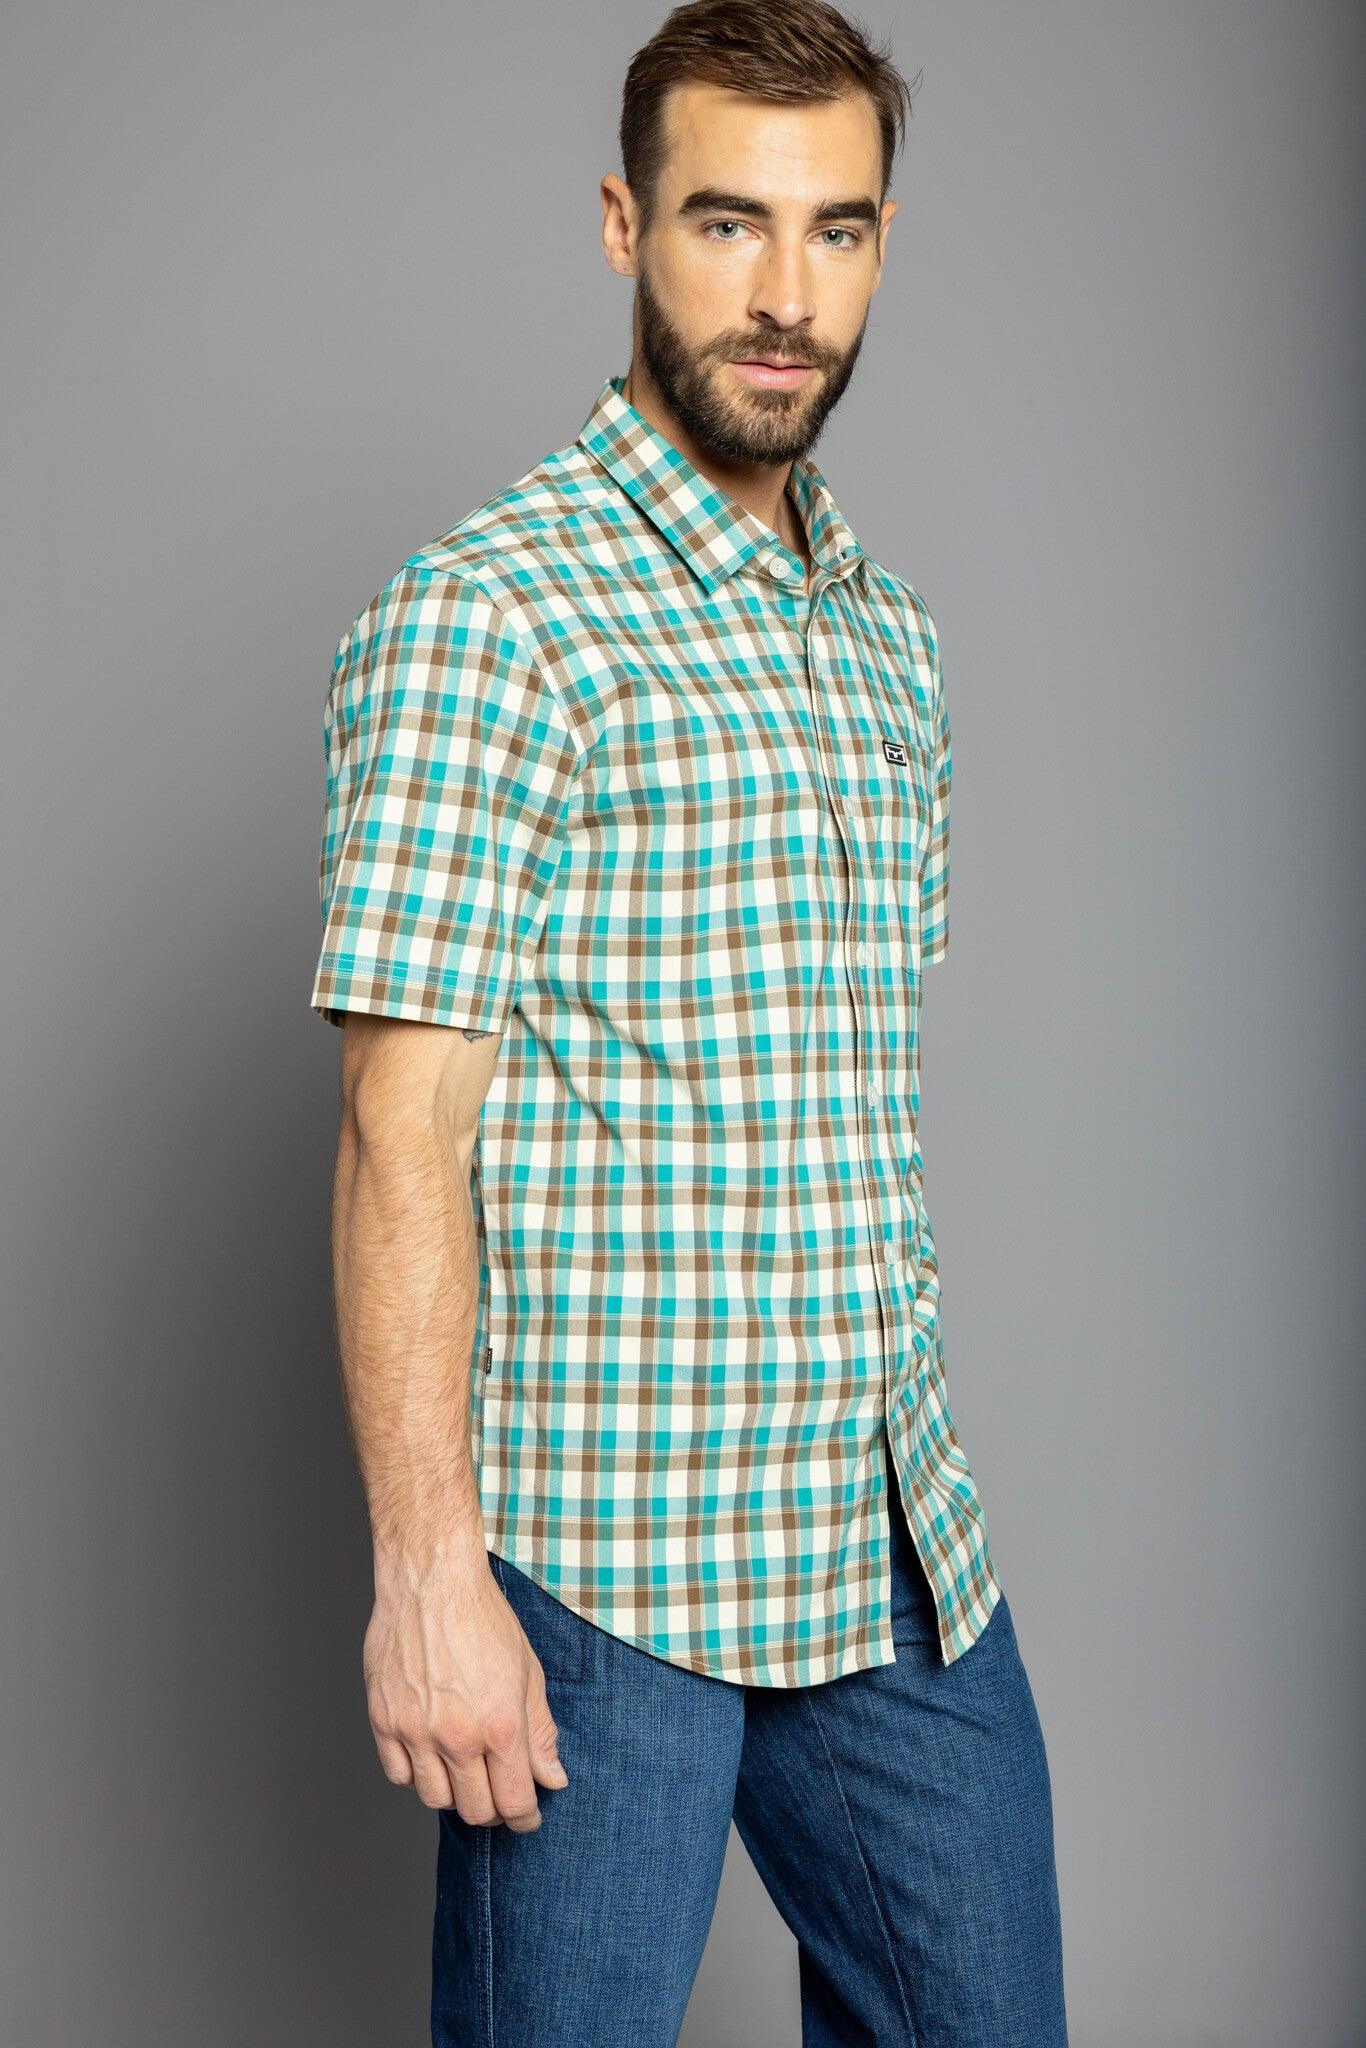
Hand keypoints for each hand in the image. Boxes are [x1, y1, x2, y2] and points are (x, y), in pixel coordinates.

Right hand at [363, 1547, 569, 1828]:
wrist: (432, 1581)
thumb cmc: (483, 1618)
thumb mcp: (529, 1672)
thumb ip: (540, 1732)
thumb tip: (552, 1779)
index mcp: (500, 1723)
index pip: (514, 1801)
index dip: (526, 1817)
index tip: (528, 1816)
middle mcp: (457, 1735)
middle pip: (476, 1810)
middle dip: (495, 1811)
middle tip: (500, 1795)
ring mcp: (416, 1730)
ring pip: (435, 1799)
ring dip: (456, 1793)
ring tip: (466, 1771)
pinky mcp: (384, 1720)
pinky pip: (399, 1775)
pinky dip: (417, 1774)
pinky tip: (432, 1754)